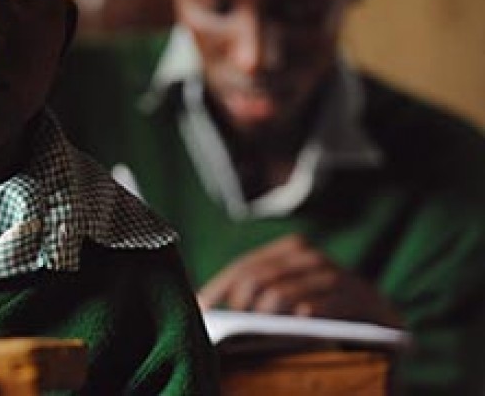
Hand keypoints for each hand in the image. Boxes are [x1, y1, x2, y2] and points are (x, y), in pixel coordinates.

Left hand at [197, 234, 400, 326]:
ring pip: (280, 294)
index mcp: (292, 250)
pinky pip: (313, 308)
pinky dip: (294, 321)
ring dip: (263, 319)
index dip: (218, 289)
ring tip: (256, 335)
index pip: (244, 267)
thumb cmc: (325, 316)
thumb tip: (209, 309)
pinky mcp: (356, 299)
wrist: (384, 329)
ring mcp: (335, 276)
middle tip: (235, 329)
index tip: (201, 310)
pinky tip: (288, 331)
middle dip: (239, 306)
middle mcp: (312, 257)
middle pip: (258, 278)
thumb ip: (261, 296)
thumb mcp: (292, 298)